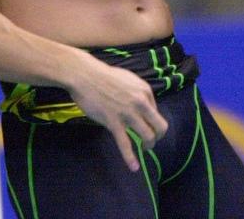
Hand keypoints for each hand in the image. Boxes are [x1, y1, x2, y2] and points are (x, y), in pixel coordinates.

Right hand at [66, 56, 167, 171]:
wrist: (84, 75)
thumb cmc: (102, 75)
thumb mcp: (127, 79)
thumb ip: (137, 92)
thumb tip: (142, 106)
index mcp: (145, 91)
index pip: (155, 112)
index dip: (149, 120)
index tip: (141, 123)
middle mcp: (140, 103)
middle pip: (159, 126)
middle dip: (158, 136)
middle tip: (150, 141)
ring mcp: (127, 113)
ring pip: (147, 136)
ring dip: (148, 145)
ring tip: (145, 149)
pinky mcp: (113, 122)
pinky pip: (125, 144)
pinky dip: (130, 158)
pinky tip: (134, 168)